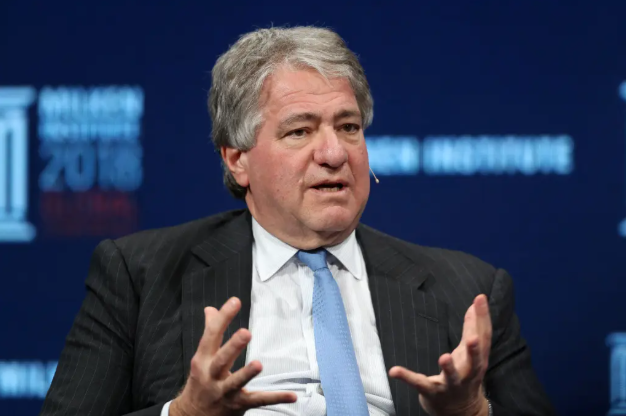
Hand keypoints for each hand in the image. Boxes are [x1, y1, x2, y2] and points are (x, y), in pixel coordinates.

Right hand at [170, 297, 296, 415]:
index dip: (223, 317)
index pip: (211, 335)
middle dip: (233, 347)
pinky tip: (293, 396)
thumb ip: (209, 332)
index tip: (235, 301)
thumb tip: (210, 309)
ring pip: (236, 383)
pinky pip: (259, 400)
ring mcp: (224, 392)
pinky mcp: (238, 405)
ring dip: (246, 374)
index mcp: (203, 359)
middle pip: (221, 359)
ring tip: (258, 364)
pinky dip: (276, 398)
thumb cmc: (200, 381)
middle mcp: (211, 375)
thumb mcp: (201, 357)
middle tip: (245, 332)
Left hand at [389, 294, 491, 415]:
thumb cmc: (466, 375)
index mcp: (478, 361)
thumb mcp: (471, 352)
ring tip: (444, 356)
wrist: (461, 412)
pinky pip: (419, 384)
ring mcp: (450, 385)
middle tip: (473, 338)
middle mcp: (468, 374)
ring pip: (451, 377)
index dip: (483, 318)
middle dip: (474, 350)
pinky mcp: (432, 392)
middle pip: (475, 362)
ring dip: (448, 368)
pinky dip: (406, 377)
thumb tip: (477, 304)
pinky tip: (394, 370)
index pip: (484, 338)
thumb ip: (473, 327)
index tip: (480, 298)